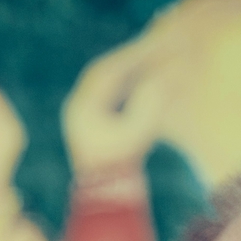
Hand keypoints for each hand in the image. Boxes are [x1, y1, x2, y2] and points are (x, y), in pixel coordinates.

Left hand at [62, 35, 178, 183]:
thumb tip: (162, 76)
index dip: (136, 55)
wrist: (107, 197)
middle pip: (107, 73)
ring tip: (156, 57)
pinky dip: (129, 84)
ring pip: (108, 82)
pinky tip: (147, 78)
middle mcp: (77, 107)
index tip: (158, 43)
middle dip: (133, 58)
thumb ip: (149, 103)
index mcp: (82, 108)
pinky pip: (111, 95)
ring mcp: (83, 115)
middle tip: (157, 42)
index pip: (110, 71)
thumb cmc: (123, 168)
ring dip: (131, 69)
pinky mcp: (91, 123)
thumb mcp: (139, 134)